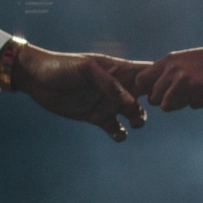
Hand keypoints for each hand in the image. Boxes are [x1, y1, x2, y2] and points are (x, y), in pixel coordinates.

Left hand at [7, 43, 149, 141]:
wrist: (36, 79)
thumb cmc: (61, 67)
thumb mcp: (86, 69)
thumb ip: (109, 83)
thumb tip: (132, 101)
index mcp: (119, 70)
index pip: (147, 72)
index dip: (160, 81)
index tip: (165, 92)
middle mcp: (118, 87)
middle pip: (146, 95)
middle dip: (154, 103)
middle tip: (148, 108)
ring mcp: (108, 102)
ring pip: (134, 113)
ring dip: (139, 119)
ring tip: (133, 122)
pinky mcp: (96, 117)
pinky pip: (116, 129)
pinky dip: (121, 134)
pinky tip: (117, 134)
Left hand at [133, 42, 202, 111]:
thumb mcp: (188, 62)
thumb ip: (172, 74)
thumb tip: (158, 95)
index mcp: (168, 60)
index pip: (140, 80)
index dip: (147, 92)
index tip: (162, 97)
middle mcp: (171, 67)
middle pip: (153, 98)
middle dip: (167, 103)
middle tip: (186, 97)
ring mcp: (182, 75)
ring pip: (165, 105)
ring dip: (181, 105)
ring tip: (196, 95)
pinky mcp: (196, 84)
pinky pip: (188, 105)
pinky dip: (199, 104)